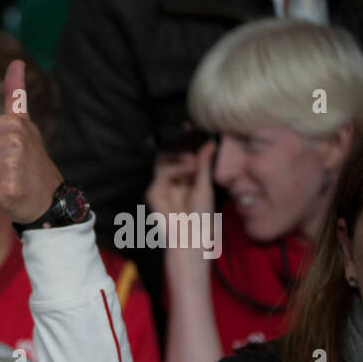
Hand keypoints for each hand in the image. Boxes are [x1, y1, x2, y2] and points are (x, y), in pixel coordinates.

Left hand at [0, 61, 62, 223]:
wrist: (50, 198)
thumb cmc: (29, 161)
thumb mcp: (23, 125)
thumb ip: (15, 96)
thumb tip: (16, 61)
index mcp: (12, 123)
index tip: (0, 154)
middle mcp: (14, 140)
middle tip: (2, 172)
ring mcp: (13, 165)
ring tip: (3, 183)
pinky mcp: (9, 190)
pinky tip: (5, 197)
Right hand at [147, 139, 216, 255]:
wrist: (192, 235)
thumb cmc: (201, 215)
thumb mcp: (205, 185)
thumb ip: (204, 164)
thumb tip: (209, 143)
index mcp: (182, 177)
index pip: (180, 154)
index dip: (184, 141)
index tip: (192, 126)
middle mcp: (170, 180)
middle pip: (168, 154)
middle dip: (179, 144)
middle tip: (191, 133)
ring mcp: (160, 186)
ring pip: (163, 160)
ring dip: (179, 156)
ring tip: (194, 160)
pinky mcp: (153, 193)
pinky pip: (162, 174)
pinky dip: (176, 169)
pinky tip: (188, 169)